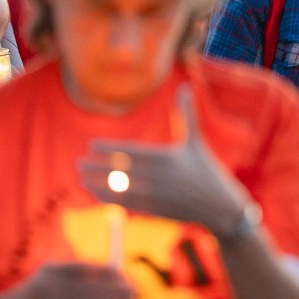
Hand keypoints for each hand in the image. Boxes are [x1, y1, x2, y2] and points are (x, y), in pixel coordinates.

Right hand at [11, 261, 133, 298]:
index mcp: (53, 270)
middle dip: (116, 288)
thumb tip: (114, 268)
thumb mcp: (55, 273)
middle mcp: (52, 287)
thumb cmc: (40, 290)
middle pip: (91, 287)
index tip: (124, 273)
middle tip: (134, 288)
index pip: (87, 268)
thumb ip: (81, 270)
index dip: (109, 272)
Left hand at [77, 86, 250, 238]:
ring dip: (96, 185)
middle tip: (78, 162)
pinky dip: (108, 200)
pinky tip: (94, 194)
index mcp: (167, 157)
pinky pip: (125, 205)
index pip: (131, 152)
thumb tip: (185, 86)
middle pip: (120, 171)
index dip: (109, 148)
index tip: (91, 145)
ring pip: (118, 190)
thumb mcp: (196, 142)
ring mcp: (156, 197)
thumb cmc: (208, 170)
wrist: (220, 208)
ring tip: (80, 179)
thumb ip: (186, 114)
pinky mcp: (155, 211)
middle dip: (96, 167)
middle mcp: (159, 178)